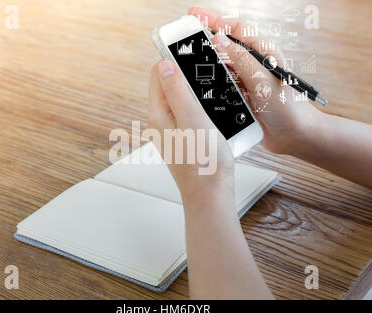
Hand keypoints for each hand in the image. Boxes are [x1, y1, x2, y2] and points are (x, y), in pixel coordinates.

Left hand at [148, 60, 234, 199]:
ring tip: (213, 96)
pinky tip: (214, 114)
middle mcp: (161, 123)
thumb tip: (164, 65)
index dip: (174, 61)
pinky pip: (189, 114)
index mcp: (158, 115)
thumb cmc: (203, 164)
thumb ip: (177, 91)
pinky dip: (200, 108)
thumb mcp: (192, 119)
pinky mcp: (184, 139)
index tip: (193, 58)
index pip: (157, 74)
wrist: (211, 195)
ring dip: (195, 93)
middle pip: (169, 86)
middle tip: (208, 77)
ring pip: (181, 100)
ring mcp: (172, 132)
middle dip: (187, 77)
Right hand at [189, 7, 322, 154]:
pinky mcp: (244, 92)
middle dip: (207, 34)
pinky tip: (202, 80)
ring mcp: (248, 77)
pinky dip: (212, 78)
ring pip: (223, 62)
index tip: (195, 15)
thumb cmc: (288, 108)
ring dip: (208, 57)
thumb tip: (220, 39)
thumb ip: (241, 59)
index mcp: (264, 52)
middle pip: (227, 42)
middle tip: (187, 31)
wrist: (294, 135)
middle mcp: (255, 62)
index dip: (214, 18)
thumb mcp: (262, 80)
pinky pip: (224, 81)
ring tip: (190, 53)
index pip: (236, 27)